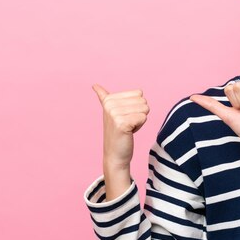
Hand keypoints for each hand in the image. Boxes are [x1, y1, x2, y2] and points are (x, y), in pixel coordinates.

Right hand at [92, 84, 149, 199]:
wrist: (115, 155)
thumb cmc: (118, 133)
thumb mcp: (111, 112)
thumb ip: (104, 97)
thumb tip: (94, 85)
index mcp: (109, 99)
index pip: (139, 93)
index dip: (136, 106)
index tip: (124, 117)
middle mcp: (110, 104)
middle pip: (143, 100)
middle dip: (139, 113)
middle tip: (127, 124)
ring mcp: (114, 114)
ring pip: (145, 109)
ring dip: (139, 120)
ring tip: (127, 128)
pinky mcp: (121, 123)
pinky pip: (144, 118)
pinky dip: (140, 127)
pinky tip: (129, 132)